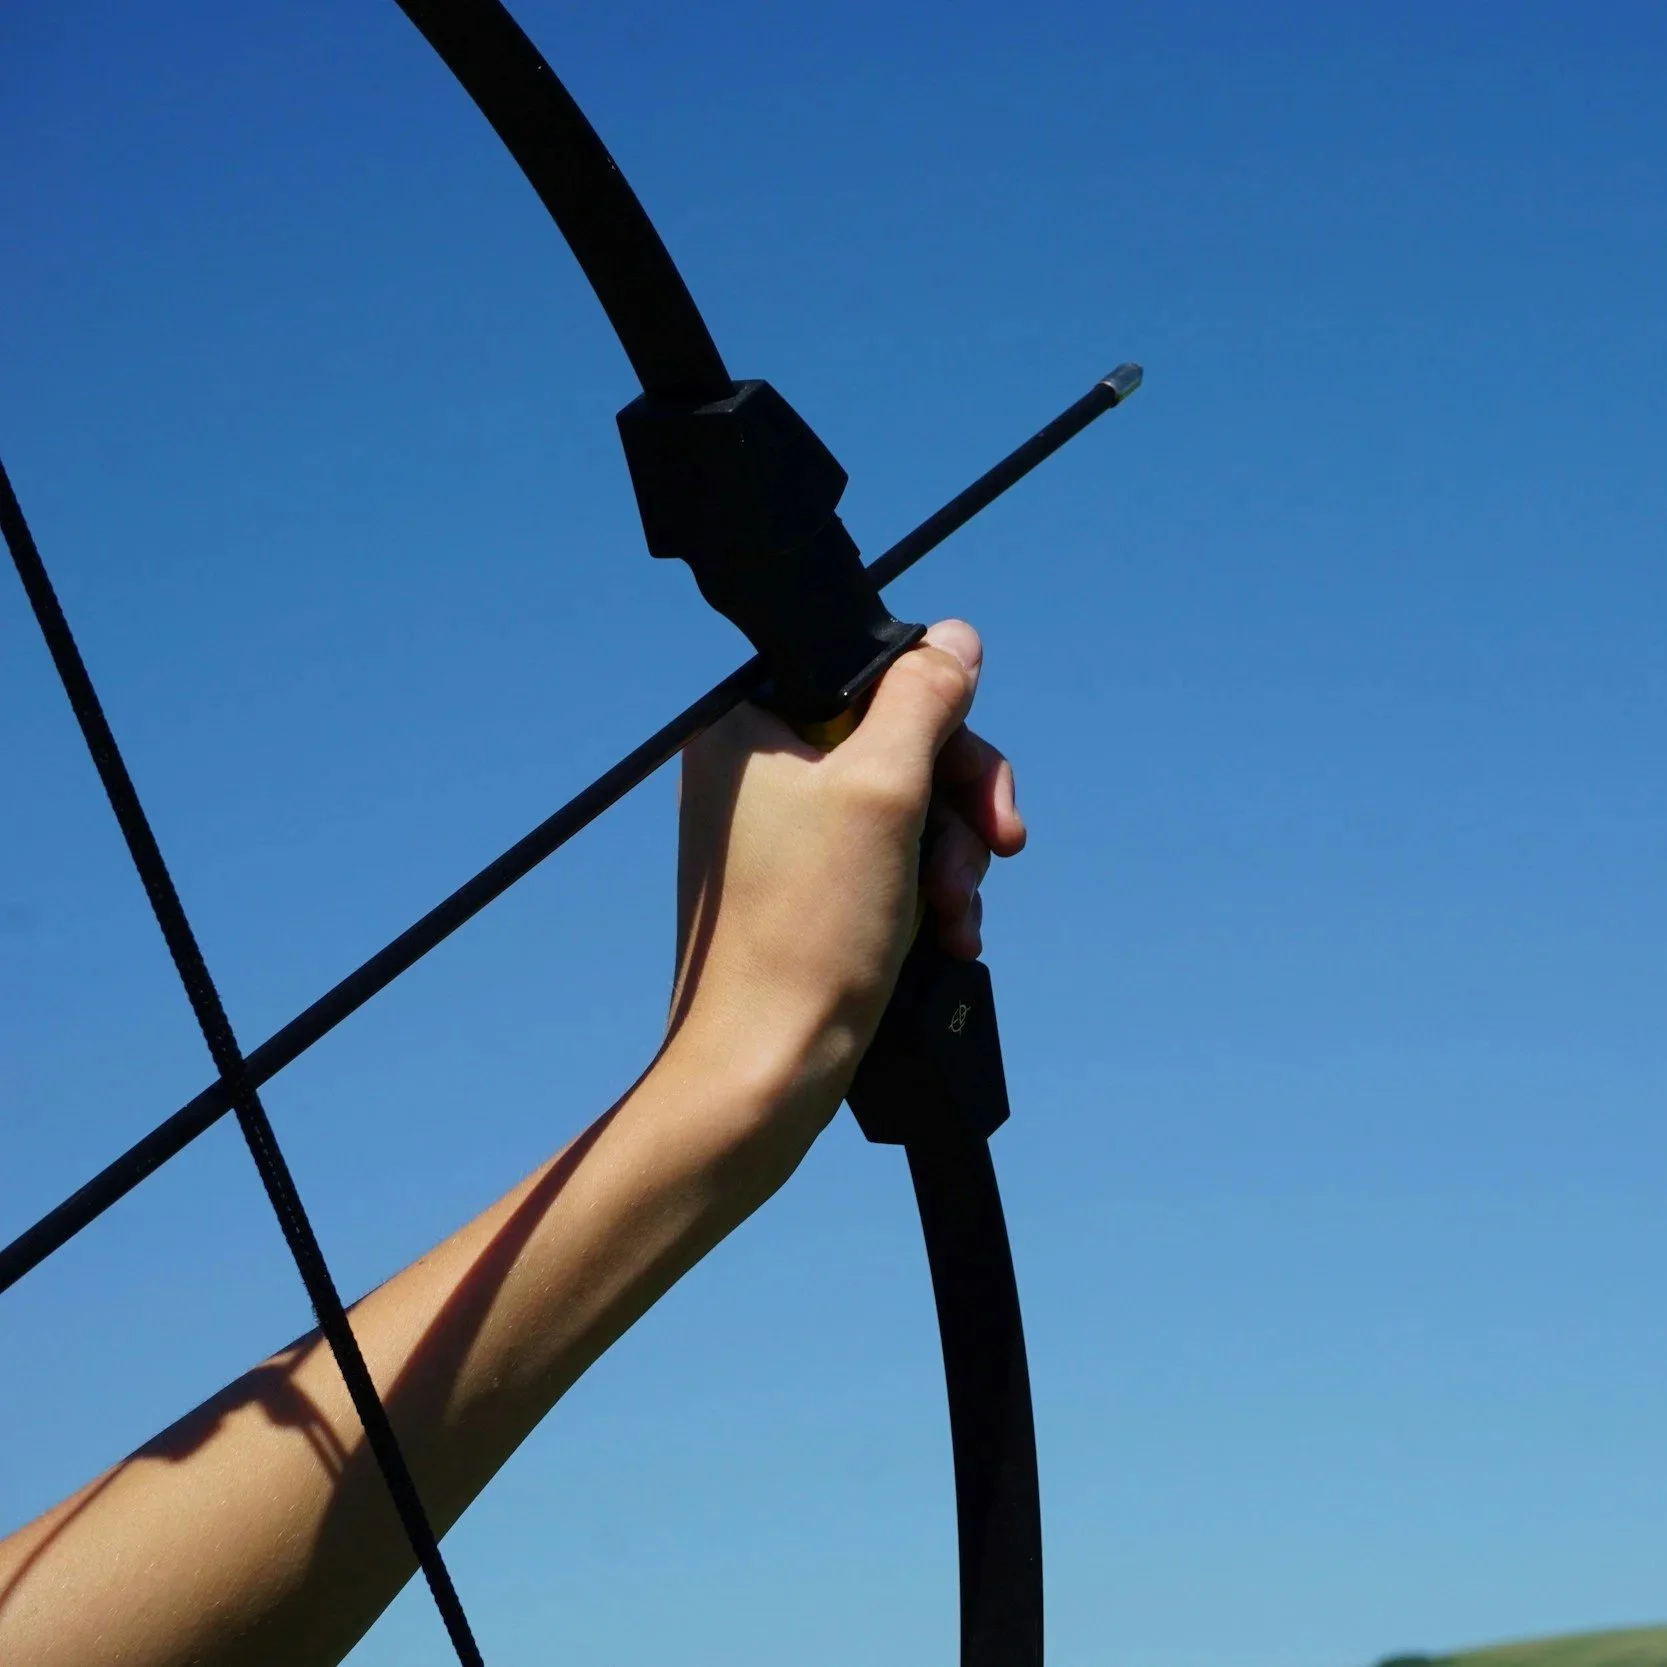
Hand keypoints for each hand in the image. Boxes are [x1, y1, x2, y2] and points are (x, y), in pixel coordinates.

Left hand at [669, 619, 1025, 1122]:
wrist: (767, 1070)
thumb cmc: (810, 932)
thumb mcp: (885, 791)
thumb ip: (924, 700)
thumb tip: (957, 639)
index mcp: (748, 727)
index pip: (874, 675)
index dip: (942, 726)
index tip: (976, 788)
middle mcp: (756, 771)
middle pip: (900, 743)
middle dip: (958, 807)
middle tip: (992, 855)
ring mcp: (779, 833)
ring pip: (907, 807)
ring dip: (951, 859)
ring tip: (955, 918)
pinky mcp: (805, 888)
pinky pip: (889, 859)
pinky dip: (928, 892)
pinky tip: (948, 938)